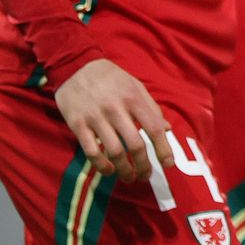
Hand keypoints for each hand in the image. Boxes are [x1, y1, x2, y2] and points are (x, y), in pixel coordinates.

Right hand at [53, 59, 172, 181]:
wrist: (75, 66)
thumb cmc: (111, 78)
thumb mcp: (135, 86)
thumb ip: (151, 108)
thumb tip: (167, 129)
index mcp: (134, 99)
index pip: (154, 128)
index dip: (163, 148)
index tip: (168, 164)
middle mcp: (116, 109)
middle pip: (135, 145)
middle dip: (144, 165)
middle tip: (146, 176)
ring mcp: (96, 118)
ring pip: (115, 151)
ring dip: (124, 170)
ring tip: (129, 177)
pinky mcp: (77, 124)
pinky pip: (91, 151)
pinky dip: (102, 165)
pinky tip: (109, 171)